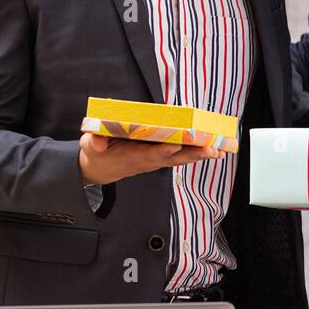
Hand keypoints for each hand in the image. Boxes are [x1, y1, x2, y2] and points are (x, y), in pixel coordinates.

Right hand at [78, 131, 225, 185]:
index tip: (176, 145)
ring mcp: (155, 161)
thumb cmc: (97, 153)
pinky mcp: (160, 158)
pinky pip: (180, 156)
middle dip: (192, 154)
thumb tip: (96, 139)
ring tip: (218, 151)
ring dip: (199, 154)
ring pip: (180, 158)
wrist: (100, 169)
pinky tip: (212, 150)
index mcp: (131, 157)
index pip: (149, 155)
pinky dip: (196, 153)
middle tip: (211, 150)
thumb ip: (94, 143)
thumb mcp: (90, 147)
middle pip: (172, 158)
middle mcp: (147, 161)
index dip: (163, 151)